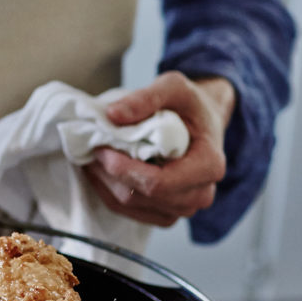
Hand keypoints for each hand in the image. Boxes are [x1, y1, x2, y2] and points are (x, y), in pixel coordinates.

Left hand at [86, 71, 234, 227]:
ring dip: (106, 183)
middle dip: (110, 174)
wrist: (202, 122)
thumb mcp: (174, 87)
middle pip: (142, 196)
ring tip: (94, 158)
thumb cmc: (190, 104)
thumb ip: (146, 98)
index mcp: (209, 165)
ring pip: (131, 206)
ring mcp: (184, 208)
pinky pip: (130, 211)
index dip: (124, 169)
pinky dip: (109, 192)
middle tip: (92, 149)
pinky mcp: (167, 213)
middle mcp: (201, 193)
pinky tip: (100, 171)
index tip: (101, 149)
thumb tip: (112, 114)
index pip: (159, 183)